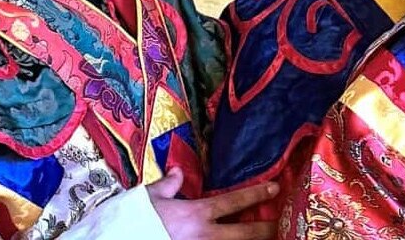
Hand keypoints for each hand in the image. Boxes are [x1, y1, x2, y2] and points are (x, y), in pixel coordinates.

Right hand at [147, 168, 278, 239]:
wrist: (119, 238)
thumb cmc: (134, 219)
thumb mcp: (149, 196)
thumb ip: (167, 184)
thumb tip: (177, 172)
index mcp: (196, 213)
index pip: (234, 201)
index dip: (256, 194)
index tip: (275, 188)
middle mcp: (205, 235)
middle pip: (246, 233)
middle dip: (268, 229)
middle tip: (284, 226)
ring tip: (272, 239)